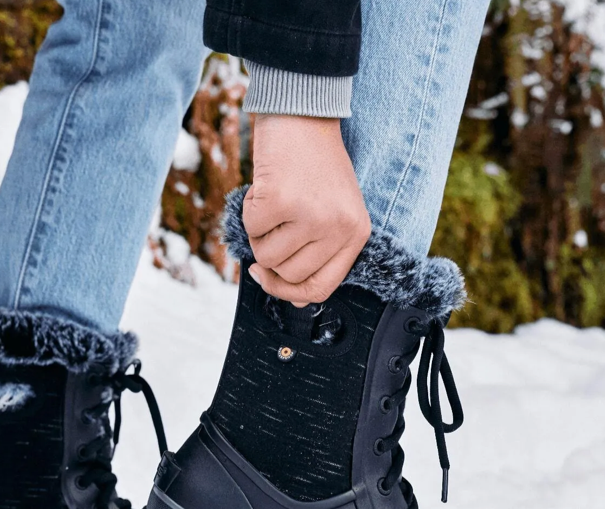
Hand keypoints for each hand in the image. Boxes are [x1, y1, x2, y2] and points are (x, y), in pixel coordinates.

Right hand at [244, 114, 370, 306]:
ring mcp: (310, 215)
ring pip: (266, 255)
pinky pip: (250, 228)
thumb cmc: (315, 164)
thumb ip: (318, 253)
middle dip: (270, 256)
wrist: (303, 113)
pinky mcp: (281, 201)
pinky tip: (264, 188)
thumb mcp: (331, 210)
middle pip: (289, 275)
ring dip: (259, 232)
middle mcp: (337, 228)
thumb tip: (295, 299)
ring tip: (273, 202)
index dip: (289, 292)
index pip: (321, 288)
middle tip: (273, 226)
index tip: (270, 279)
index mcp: (356, 234)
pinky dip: (249, 210)